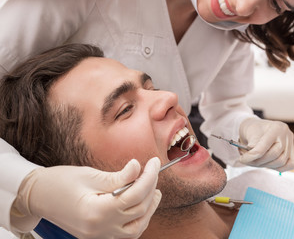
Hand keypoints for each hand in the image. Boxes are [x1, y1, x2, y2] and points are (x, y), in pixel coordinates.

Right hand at [13, 157, 161, 237]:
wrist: (38, 196)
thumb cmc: (60, 182)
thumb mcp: (90, 175)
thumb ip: (118, 176)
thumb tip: (139, 168)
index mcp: (96, 211)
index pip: (134, 194)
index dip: (149, 176)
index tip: (154, 162)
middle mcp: (100, 229)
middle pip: (138, 210)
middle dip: (151, 188)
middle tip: (154, 171)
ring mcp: (100, 236)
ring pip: (137, 228)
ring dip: (149, 208)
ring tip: (154, 190)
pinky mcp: (99, 236)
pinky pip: (127, 233)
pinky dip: (138, 220)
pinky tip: (142, 206)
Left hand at [238, 117, 293, 171]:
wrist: (256, 129)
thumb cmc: (253, 129)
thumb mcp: (249, 132)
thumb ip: (252, 144)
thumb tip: (253, 155)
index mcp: (277, 127)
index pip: (265, 145)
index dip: (252, 155)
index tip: (242, 159)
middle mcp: (287, 135)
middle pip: (274, 155)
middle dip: (258, 161)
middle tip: (245, 161)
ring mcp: (291, 144)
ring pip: (280, 162)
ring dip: (264, 165)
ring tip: (253, 160)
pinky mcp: (292, 153)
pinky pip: (288, 165)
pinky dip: (276, 167)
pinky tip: (265, 163)